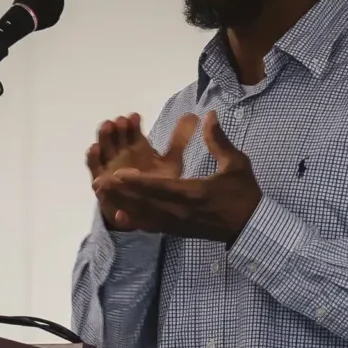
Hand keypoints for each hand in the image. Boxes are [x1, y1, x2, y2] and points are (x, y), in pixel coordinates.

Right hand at [84, 114, 190, 230]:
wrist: (145, 212)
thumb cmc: (156, 185)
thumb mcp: (170, 163)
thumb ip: (179, 141)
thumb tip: (193, 115)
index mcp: (137, 146)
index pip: (132, 130)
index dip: (133, 122)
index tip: (135, 117)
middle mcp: (122, 152)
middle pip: (116, 135)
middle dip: (117, 127)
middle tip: (120, 121)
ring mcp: (109, 164)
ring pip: (104, 147)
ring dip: (103, 137)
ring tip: (107, 127)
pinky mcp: (100, 179)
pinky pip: (94, 167)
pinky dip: (92, 157)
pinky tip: (94, 148)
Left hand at [92, 112, 262, 242]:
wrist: (250, 228)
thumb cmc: (244, 194)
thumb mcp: (236, 164)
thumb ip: (218, 140)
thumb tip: (209, 115)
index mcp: (194, 194)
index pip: (160, 188)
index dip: (137, 181)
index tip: (118, 173)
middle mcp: (180, 212)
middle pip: (144, 203)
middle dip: (120, 193)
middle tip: (98, 183)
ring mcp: (177, 224)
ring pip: (143, 215)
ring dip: (122, 204)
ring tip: (102, 195)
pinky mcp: (176, 231)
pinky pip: (151, 226)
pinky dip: (134, 220)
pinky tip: (119, 214)